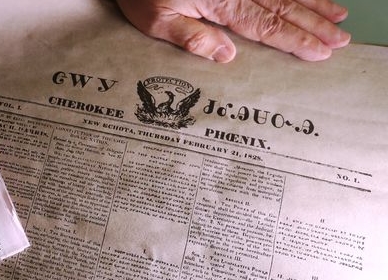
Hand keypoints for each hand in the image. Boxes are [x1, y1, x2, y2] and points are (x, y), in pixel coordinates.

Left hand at [115, 0, 350, 61]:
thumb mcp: (155, 20)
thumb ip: (192, 38)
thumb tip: (228, 57)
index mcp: (221, 3)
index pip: (266, 26)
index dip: (295, 41)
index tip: (320, 53)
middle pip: (283, 8)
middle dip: (314, 25)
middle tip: (342, 40)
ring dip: (313, 4)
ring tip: (338, 17)